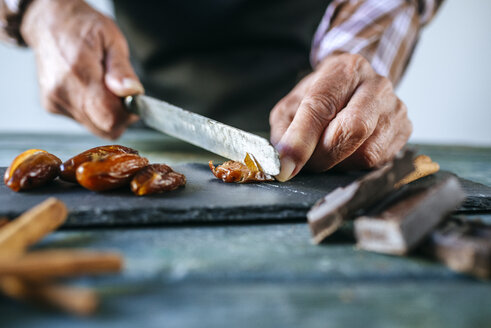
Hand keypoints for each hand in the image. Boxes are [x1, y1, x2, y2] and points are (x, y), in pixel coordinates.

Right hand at [21, 0, 142, 138]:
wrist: (49, 21)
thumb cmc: (82, 26)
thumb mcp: (112, 39)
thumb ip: (122, 70)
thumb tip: (132, 92)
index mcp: (80, 73)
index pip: (109, 117)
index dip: (128, 115)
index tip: (134, 101)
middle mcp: (63, 92)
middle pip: (103, 127)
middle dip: (119, 115)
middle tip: (121, 93)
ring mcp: (55, 101)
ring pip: (94, 126)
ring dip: (106, 113)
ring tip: (103, 86)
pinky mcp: (51, 106)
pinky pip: (83, 120)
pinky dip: (93, 110)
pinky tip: (90, 89)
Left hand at [270, 53, 411, 180]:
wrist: (354, 87)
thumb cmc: (320, 98)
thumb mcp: (292, 107)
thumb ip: (285, 131)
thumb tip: (285, 163)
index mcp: (344, 70)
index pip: (321, 107)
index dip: (302, 140)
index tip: (287, 165)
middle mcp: (376, 84)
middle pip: (353, 129)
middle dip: (324, 155)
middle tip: (307, 162)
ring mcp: (395, 107)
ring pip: (368, 152)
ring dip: (340, 163)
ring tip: (327, 152)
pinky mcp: (405, 130)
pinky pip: (379, 162)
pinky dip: (356, 165)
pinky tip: (347, 153)